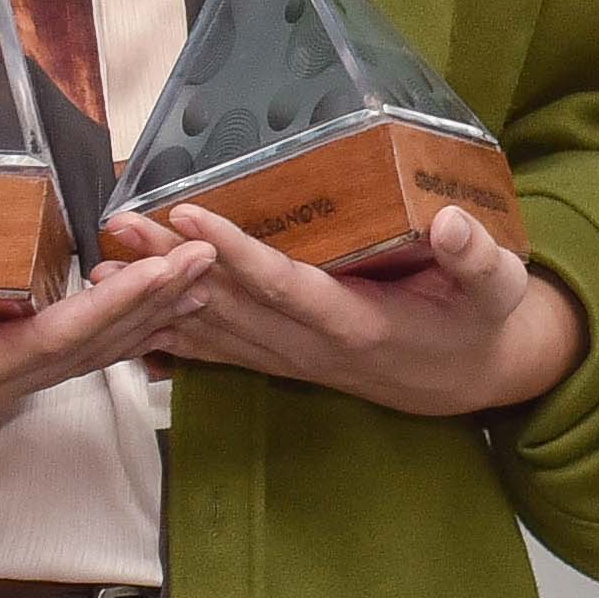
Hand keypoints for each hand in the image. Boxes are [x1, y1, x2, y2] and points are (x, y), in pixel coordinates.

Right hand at [0, 216, 217, 457]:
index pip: (51, 346)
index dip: (117, 308)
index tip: (170, 270)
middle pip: (85, 352)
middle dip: (152, 306)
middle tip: (213, 254)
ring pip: (79, 356)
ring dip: (141, 316)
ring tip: (200, 272)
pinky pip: (57, 349)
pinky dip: (105, 320)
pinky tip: (140, 294)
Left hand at [110, 200, 579, 422]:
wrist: (473, 379)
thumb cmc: (481, 321)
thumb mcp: (495, 289)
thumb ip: (476, 258)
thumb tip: (452, 225)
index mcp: (359, 326)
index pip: (287, 287)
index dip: (237, 254)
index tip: (191, 218)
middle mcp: (315, 348)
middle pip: (231, 306)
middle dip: (171, 266)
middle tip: (122, 226)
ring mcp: (295, 360)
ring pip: (215, 329)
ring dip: (157, 299)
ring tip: (103, 265)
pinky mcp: (286, 361)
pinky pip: (220, 353)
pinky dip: (172, 340)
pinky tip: (127, 329)